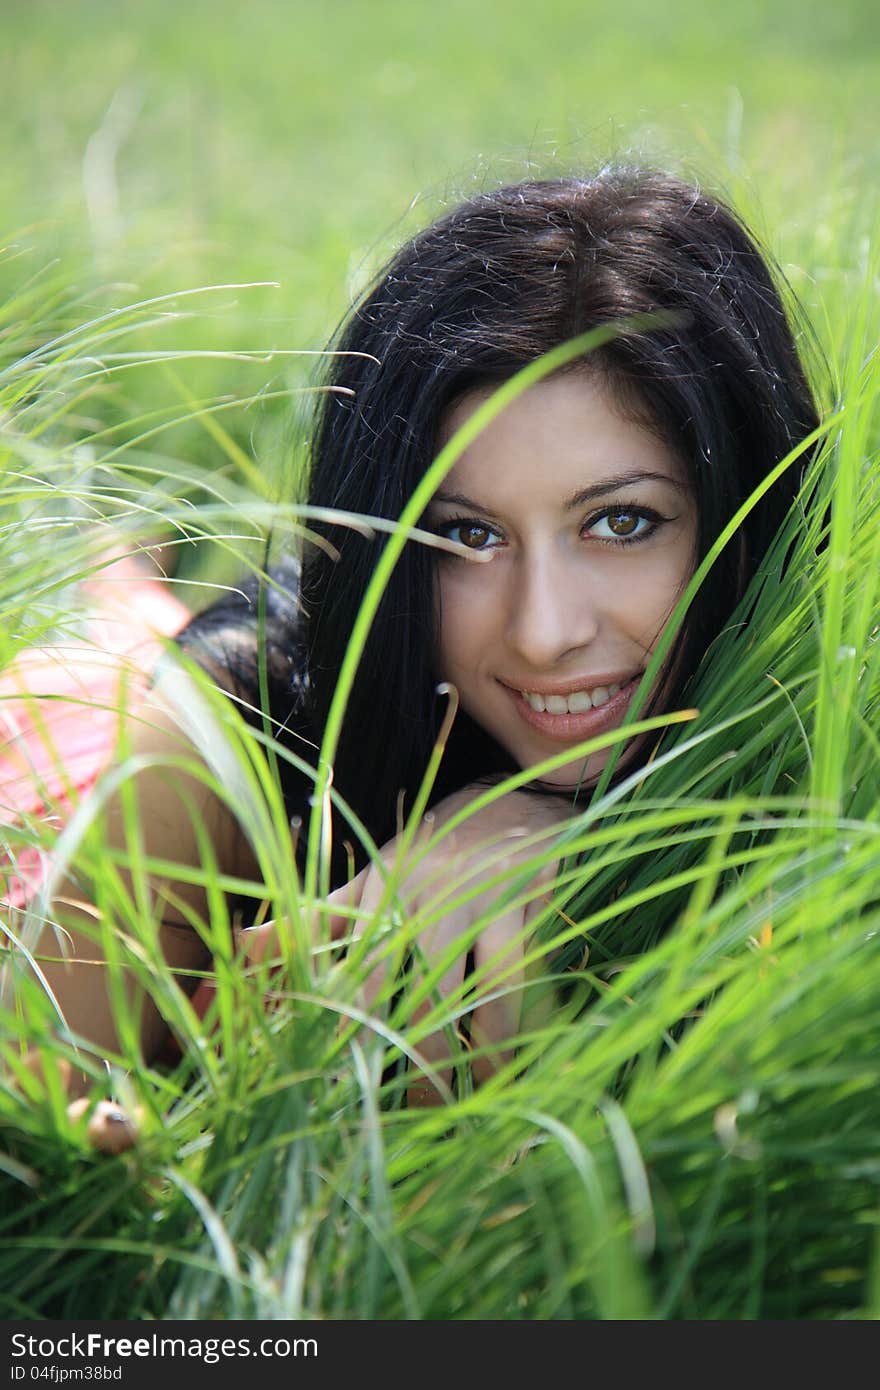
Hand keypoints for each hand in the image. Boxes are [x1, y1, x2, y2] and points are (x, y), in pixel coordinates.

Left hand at [242, 783, 571, 1104]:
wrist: (520, 794)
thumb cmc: (439, 848)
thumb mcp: (376, 876)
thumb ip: (319, 917)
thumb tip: (240, 946)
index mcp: (378, 882)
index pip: (348, 961)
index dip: (338, 1021)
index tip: (328, 1079)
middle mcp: (420, 884)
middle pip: (394, 981)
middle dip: (394, 1049)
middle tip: (393, 1107)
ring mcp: (473, 890)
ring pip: (455, 984)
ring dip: (453, 1050)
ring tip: (451, 1103)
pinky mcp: (521, 896)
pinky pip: (510, 975)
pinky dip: (505, 1027)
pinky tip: (501, 1064)